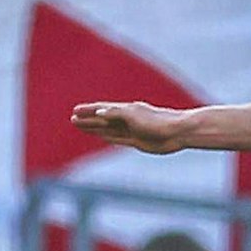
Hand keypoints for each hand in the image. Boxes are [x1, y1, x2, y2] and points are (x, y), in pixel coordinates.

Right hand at [71, 100, 189, 153]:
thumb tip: (100, 111)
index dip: (89, 110)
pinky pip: (118, 138)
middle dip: (88, 119)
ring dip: (94, 128)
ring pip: (108, 129)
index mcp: (126, 110)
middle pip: (103, 119)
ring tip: (80, 126)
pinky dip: (107, 137)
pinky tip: (100, 136)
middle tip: (72, 119)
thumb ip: (116, 113)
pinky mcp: (138, 141)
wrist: (178, 132)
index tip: (75, 111)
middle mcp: (127, 119)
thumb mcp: (133, 115)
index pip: (102, 109)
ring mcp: (132, 130)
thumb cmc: (157, 121)